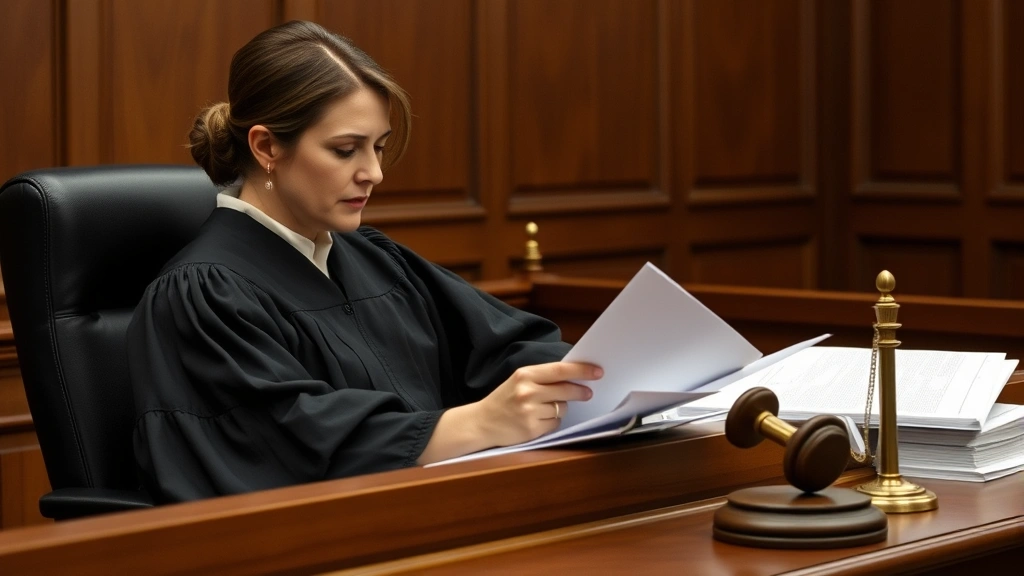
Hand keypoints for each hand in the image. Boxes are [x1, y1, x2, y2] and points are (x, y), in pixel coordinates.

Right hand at [474, 362, 601, 446]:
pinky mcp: (531, 430)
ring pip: (562, 409)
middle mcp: (527, 392)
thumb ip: (543, 378)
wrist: (481, 422)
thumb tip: (574, 377)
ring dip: (559, 409)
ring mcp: (529, 412)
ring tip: (542, 409)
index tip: (598, 372)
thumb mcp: (519, 381)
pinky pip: (555, 424)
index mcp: (525, 375)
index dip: (582, 370)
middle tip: (588, 393)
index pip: (560, 370)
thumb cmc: (504, 399)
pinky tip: (537, 420)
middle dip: (580, 392)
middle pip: (566, 390)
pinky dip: (551, 423)